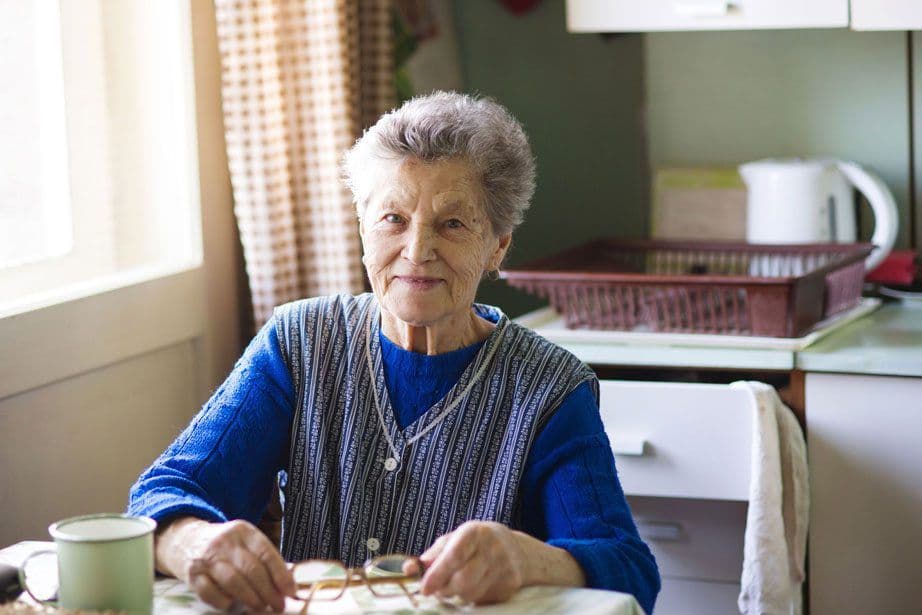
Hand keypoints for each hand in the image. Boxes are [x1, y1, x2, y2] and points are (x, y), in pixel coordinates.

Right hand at [155, 517, 295, 611]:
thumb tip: (288, 585)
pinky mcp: (192, 574)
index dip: (281, 575)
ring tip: (261, 607)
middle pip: (251, 569)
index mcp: (244, 531)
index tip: (291, 592)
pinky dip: (223, 601)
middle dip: (268, 591)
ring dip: (250, 598)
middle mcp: (225, 542)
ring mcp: (207, 557)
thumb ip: (264, 559)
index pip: (267, 553)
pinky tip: (232, 604)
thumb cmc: (225, 546)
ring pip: (233, 581)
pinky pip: (210, 593)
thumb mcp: (245, 542)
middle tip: (278, 605)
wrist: (186, 540)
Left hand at [414, 520, 528, 604]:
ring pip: (471, 594)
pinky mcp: (510, 586)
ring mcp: (504, 568)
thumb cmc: (477, 543)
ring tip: (456, 584)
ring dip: (457, 595)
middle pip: (463, 581)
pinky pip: (482, 600)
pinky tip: (475, 585)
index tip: (424, 588)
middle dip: (444, 590)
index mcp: (475, 532)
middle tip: (437, 589)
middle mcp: (493, 549)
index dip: (437, 574)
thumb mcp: (455, 540)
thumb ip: (432, 555)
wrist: (517, 550)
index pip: (454, 556)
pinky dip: (472, 597)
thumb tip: (408, 569)